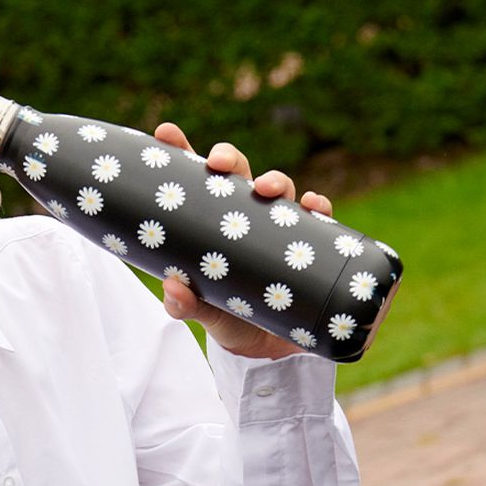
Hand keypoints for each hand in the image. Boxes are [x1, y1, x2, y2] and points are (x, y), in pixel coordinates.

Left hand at [153, 121, 333, 359]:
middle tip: (218, 162)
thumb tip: (172, 286)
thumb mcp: (206, 315)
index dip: (183, 152)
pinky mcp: (309, 248)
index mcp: (216, 224)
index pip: (199, 182)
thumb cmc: (231, 320)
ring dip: (276, 181)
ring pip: (281, 191)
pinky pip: (319, 221)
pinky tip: (313, 206)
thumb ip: (185, 305)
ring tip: (268, 188)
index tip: (166, 133)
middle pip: (240, 174)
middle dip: (230, 159)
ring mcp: (280, 230)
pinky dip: (318, 208)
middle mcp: (248, 219)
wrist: (269, 352)